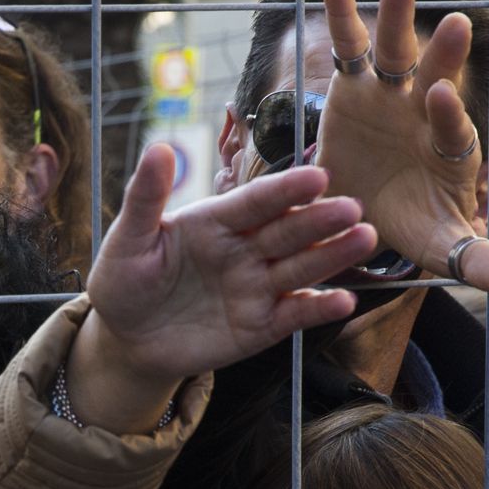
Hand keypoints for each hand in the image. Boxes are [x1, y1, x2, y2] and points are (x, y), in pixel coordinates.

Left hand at [71, 148, 373, 429]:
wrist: (126, 340)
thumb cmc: (124, 282)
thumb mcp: (128, 240)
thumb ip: (146, 199)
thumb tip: (158, 147)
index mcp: (216, 221)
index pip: (256, 202)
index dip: (285, 190)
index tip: (317, 176)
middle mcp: (244, 249)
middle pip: (288, 231)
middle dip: (319, 220)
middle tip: (352, 208)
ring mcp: (256, 287)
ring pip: (301, 267)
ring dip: (333, 255)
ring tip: (364, 239)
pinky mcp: (261, 325)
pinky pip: (294, 314)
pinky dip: (318, 309)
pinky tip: (344, 300)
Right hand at [314, 0, 488, 291]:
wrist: (365, 207)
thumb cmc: (408, 223)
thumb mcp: (437, 245)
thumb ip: (470, 256)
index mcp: (446, 148)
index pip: (450, 126)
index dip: (447, 112)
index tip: (440, 96)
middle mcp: (422, 112)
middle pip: (434, 77)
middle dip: (442, 52)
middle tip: (454, 22)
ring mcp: (390, 94)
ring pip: (394, 50)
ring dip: (395, 16)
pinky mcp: (354, 86)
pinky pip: (349, 46)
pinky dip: (341, 13)